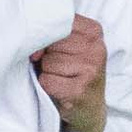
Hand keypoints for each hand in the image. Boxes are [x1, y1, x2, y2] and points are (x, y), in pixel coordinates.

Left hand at [33, 14, 106, 131]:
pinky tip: (60, 90)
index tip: (54, 49)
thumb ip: (54, 36)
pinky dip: (47, 87)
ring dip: (47, 73)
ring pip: (47, 62)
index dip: (47, 36)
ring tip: (62, 79)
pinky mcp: (80, 90)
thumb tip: (34, 51)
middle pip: (51, 43)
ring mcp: (91, 70)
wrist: (89, 108)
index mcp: (94, 31)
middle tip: (61, 68)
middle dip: (47, 56)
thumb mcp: (69, 46)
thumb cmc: (73, 72)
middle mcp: (97, 48)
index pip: (57, 23)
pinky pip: (47, 81)